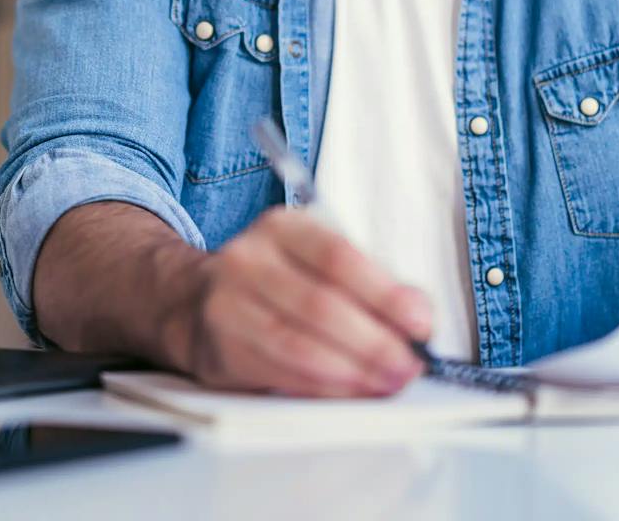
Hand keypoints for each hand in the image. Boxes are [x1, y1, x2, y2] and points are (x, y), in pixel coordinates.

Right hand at [160, 206, 434, 397]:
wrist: (198, 301)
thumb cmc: (275, 282)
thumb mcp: (316, 261)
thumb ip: (369, 283)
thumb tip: (418, 313)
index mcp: (281, 227)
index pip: (337, 256)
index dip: (384, 293)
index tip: (420, 322)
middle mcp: (248, 259)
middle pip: (320, 304)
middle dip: (373, 342)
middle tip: (407, 365)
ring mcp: (228, 304)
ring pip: (299, 344)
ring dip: (352, 371)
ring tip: (386, 382)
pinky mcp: (221, 348)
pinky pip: (281, 373)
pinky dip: (324, 387)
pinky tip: (351, 391)